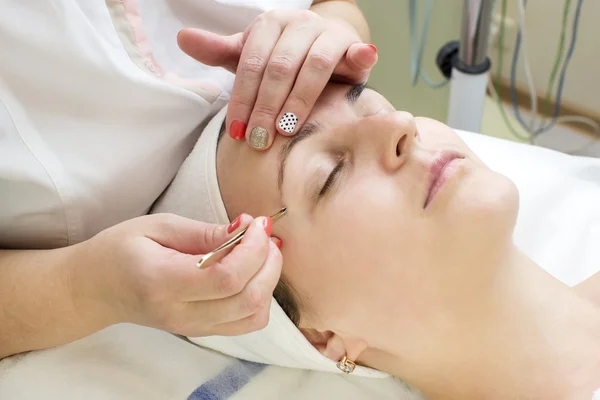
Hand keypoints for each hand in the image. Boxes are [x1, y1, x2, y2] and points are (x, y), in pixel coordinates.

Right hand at [70, 213, 281, 336]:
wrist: (96, 289)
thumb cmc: (120, 250)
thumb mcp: (156, 226)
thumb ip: (204, 232)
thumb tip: (245, 230)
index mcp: (162, 282)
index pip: (226, 277)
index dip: (253, 249)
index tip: (255, 223)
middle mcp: (180, 313)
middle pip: (247, 299)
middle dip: (269, 262)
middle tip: (263, 233)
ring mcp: (192, 328)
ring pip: (253, 316)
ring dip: (268, 280)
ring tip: (260, 251)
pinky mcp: (201, 332)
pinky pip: (246, 323)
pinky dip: (260, 296)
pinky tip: (252, 271)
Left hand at [177, 9, 377, 149]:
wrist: (322, 48)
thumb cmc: (282, 58)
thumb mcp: (250, 56)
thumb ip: (220, 51)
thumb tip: (182, 38)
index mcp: (270, 24)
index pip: (252, 63)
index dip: (242, 99)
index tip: (237, 132)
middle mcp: (299, 24)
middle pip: (279, 67)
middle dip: (266, 107)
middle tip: (259, 140)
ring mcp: (328, 33)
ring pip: (312, 65)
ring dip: (299, 100)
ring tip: (286, 131)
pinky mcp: (354, 45)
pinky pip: (358, 51)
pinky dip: (360, 56)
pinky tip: (360, 63)